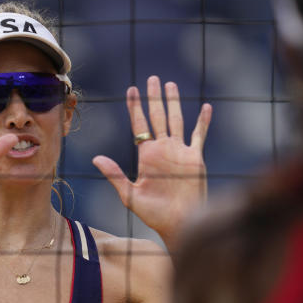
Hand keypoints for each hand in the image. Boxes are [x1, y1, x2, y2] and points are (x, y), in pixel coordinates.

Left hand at [93, 76, 211, 246]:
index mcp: (146, 155)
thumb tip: (96, 158)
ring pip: (177, 120)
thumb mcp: (129, 195)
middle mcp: (163, 150)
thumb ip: (115, 175)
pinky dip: (203, 122)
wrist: (178, 224)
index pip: (139, 125)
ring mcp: (180, 152)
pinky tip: (206, 107)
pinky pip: (200, 135)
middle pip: (158, 117)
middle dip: (154, 98)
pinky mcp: (195, 158)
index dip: (135, 108)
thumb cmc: (153, 214)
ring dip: (174, 103)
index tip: (131, 90)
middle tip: (152, 79)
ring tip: (170, 85)